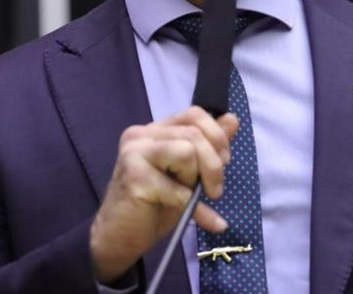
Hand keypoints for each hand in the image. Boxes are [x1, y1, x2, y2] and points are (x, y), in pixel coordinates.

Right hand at [89, 106, 238, 282]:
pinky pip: (177, 186)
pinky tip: (179, 212)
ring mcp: (134, 152)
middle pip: (195, 133)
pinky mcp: (134, 176)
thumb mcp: (189, 174)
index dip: (216, 135)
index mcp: (155, 131)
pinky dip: (184, 202)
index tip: (224, 161)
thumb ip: (208, 146)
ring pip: (187, 152)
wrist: (119, 238)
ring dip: (195, 180)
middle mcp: (141, 134)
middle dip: (214, 165)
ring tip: (187, 197)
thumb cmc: (154, 206)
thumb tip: (232, 120)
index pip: (194, 114)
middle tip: (214, 191)